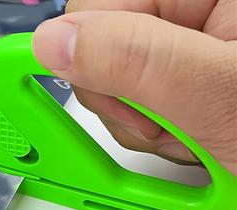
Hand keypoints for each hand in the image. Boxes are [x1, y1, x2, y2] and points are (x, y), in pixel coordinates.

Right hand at [33, 0, 236, 174]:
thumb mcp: (215, 93)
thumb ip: (135, 61)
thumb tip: (53, 44)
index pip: (92, 10)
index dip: (85, 62)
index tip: (90, 101)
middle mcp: (185, 14)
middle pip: (99, 54)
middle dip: (123, 106)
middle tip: (161, 128)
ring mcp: (180, 49)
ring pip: (115, 87)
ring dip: (142, 127)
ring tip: (189, 138)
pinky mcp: (178, 78)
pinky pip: (135, 105)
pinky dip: (153, 132)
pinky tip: (189, 138)